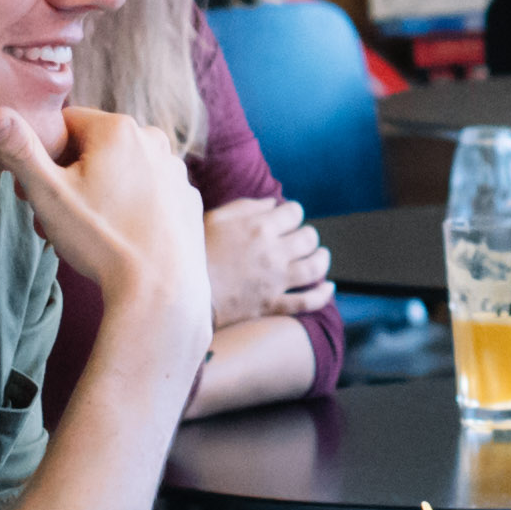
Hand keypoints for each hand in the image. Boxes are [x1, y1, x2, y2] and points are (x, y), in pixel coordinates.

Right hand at [0, 102, 220, 355]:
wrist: (159, 292)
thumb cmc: (101, 240)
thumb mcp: (48, 194)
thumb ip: (19, 151)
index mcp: (118, 129)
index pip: (64, 125)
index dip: (43, 157)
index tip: (33, 192)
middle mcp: (153, 140)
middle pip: (93, 150)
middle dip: (68, 179)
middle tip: (51, 220)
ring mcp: (175, 171)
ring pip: (122, 173)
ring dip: (98, 195)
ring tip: (83, 235)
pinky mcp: (187, 200)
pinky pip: (148, 195)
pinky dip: (131, 209)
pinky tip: (120, 239)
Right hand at [203, 195, 333, 324]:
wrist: (182, 292)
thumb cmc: (195, 251)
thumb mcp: (216, 218)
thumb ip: (246, 207)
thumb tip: (273, 204)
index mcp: (260, 227)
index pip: (295, 212)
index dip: (292, 213)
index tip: (286, 219)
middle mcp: (273, 253)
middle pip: (309, 238)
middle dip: (307, 235)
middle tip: (300, 238)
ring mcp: (275, 281)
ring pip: (315, 267)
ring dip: (322, 259)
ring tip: (320, 256)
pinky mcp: (272, 304)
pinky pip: (307, 301)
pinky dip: (322, 294)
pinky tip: (328, 287)